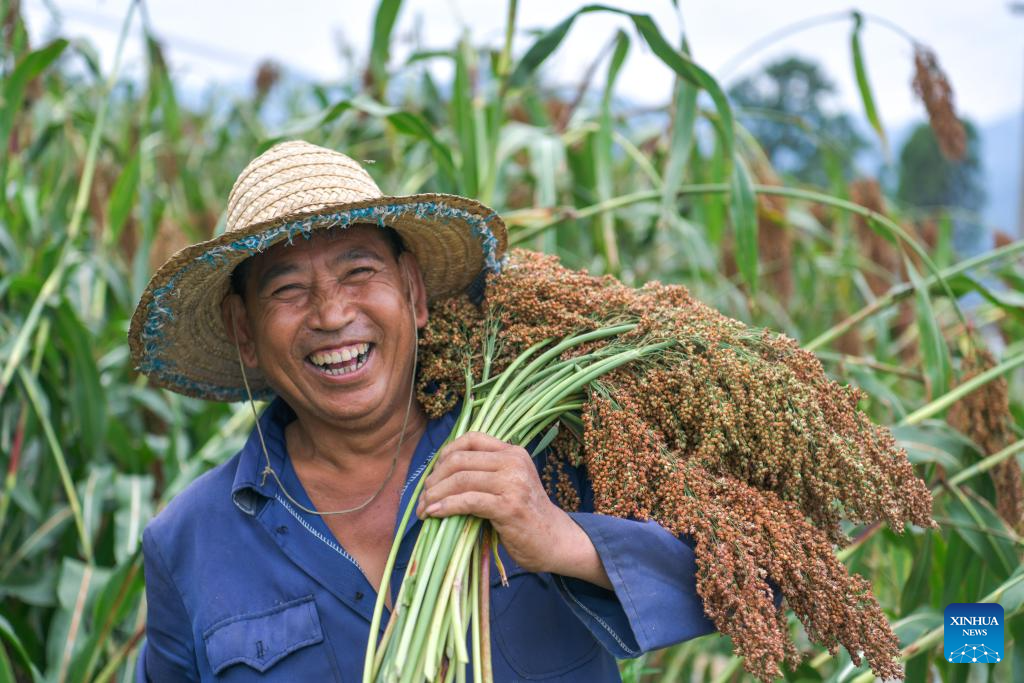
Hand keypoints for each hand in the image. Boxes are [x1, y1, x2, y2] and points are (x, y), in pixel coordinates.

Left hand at [415, 432, 611, 588]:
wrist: (555, 541)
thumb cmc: (526, 516)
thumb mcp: (509, 485)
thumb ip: (484, 474)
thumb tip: (439, 476)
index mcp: (512, 452)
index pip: (471, 439)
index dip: (446, 453)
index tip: (434, 473)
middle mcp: (513, 462)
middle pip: (460, 460)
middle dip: (434, 479)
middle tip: (423, 497)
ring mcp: (513, 483)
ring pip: (460, 480)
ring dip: (434, 495)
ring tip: (424, 509)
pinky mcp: (509, 506)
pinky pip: (468, 501)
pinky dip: (446, 507)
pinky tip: (434, 514)